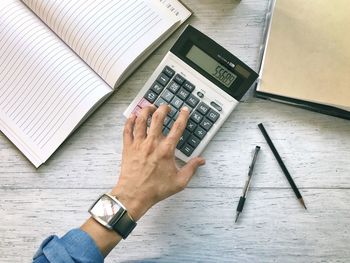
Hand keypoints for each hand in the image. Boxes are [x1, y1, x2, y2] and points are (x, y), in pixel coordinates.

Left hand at [112, 104, 205, 220]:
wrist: (134, 195)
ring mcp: (138, 144)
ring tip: (150, 107)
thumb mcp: (179, 181)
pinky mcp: (128, 147)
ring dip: (146, 111)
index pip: (177, 128)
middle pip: (158, 118)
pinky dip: (130, 120)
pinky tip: (133, 116)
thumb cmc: (156, 189)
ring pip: (141, 120)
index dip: (183, 116)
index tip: (184, 110)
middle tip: (166, 107)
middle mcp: (152, 143)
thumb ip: (191, 168)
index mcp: (166, 150)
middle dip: (163, 109)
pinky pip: (127, 129)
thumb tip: (201, 160)